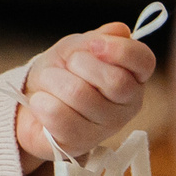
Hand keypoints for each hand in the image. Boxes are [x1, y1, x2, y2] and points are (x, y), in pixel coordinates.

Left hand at [14, 22, 156, 167]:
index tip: (92, 44)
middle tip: (66, 64)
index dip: (120, 50)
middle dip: (80, 63)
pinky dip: (42, 102)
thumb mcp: (76, 46)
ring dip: (53, 81)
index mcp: (133, 76)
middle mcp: (127, 104)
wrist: (32, 98)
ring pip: (80, 95)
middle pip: (115, 81)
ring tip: (49, 83)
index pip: (143, 61)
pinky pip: (59, 117)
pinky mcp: (79, 144)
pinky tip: (41, 101)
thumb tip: (119, 31)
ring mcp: (105, 128)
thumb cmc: (61, 71)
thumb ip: (97, 38)